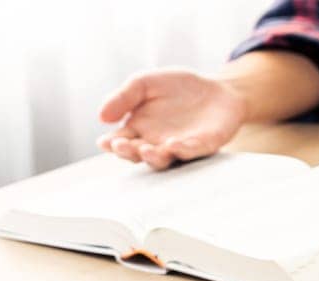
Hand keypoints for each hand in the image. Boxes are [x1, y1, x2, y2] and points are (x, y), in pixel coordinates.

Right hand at [96, 69, 247, 169]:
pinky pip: (192, 152)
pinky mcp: (204, 146)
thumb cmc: (177, 87)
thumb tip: (101, 117)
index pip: (120, 141)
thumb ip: (123, 97)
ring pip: (163, 160)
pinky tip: (174, 144)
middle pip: (138, 155)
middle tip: (122, 146)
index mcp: (138, 129)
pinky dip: (183, 150)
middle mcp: (156, 143)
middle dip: (129, 152)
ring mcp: (180, 147)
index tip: (105, 142)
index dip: (111, 144)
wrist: (217, 87)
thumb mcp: (145, 83)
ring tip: (146, 150)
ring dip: (153, 157)